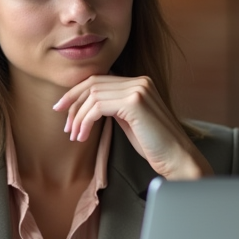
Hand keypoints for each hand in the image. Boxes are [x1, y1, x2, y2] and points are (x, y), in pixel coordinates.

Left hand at [53, 75, 212, 179]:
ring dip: (78, 117)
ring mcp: (138, 89)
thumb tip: (88, 105)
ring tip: (75, 136)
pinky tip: (83, 136)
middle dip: (73, 103)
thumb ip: (113, 107)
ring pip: (93, 96)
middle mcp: (140, 81)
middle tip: (65, 125)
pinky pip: (98, 107)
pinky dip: (86, 122)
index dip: (76, 93)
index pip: (99, 79)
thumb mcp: (129, 120)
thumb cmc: (153, 145)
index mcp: (139, 83)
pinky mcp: (135, 102)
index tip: (62, 109)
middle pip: (93, 83)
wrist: (177, 158)